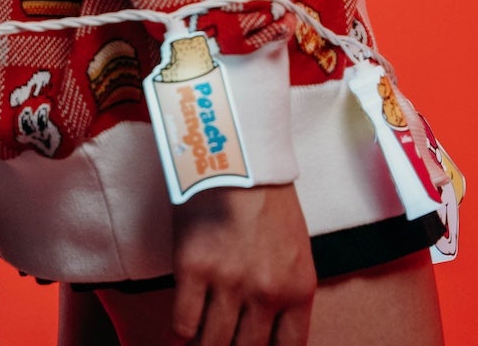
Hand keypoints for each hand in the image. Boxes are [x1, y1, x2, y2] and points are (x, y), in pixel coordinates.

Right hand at [170, 184, 314, 345]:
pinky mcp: (193, 267)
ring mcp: (228, 282)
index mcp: (298, 289)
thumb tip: (265, 329)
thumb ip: (285, 291)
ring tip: (199, 339)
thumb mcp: (294, 249)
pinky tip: (180, 330)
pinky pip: (183, 324)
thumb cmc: (265, 196)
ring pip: (213, 344)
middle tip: (221, 341)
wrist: (234, 151)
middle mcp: (266, 292)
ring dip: (205, 344)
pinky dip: (180, 334)